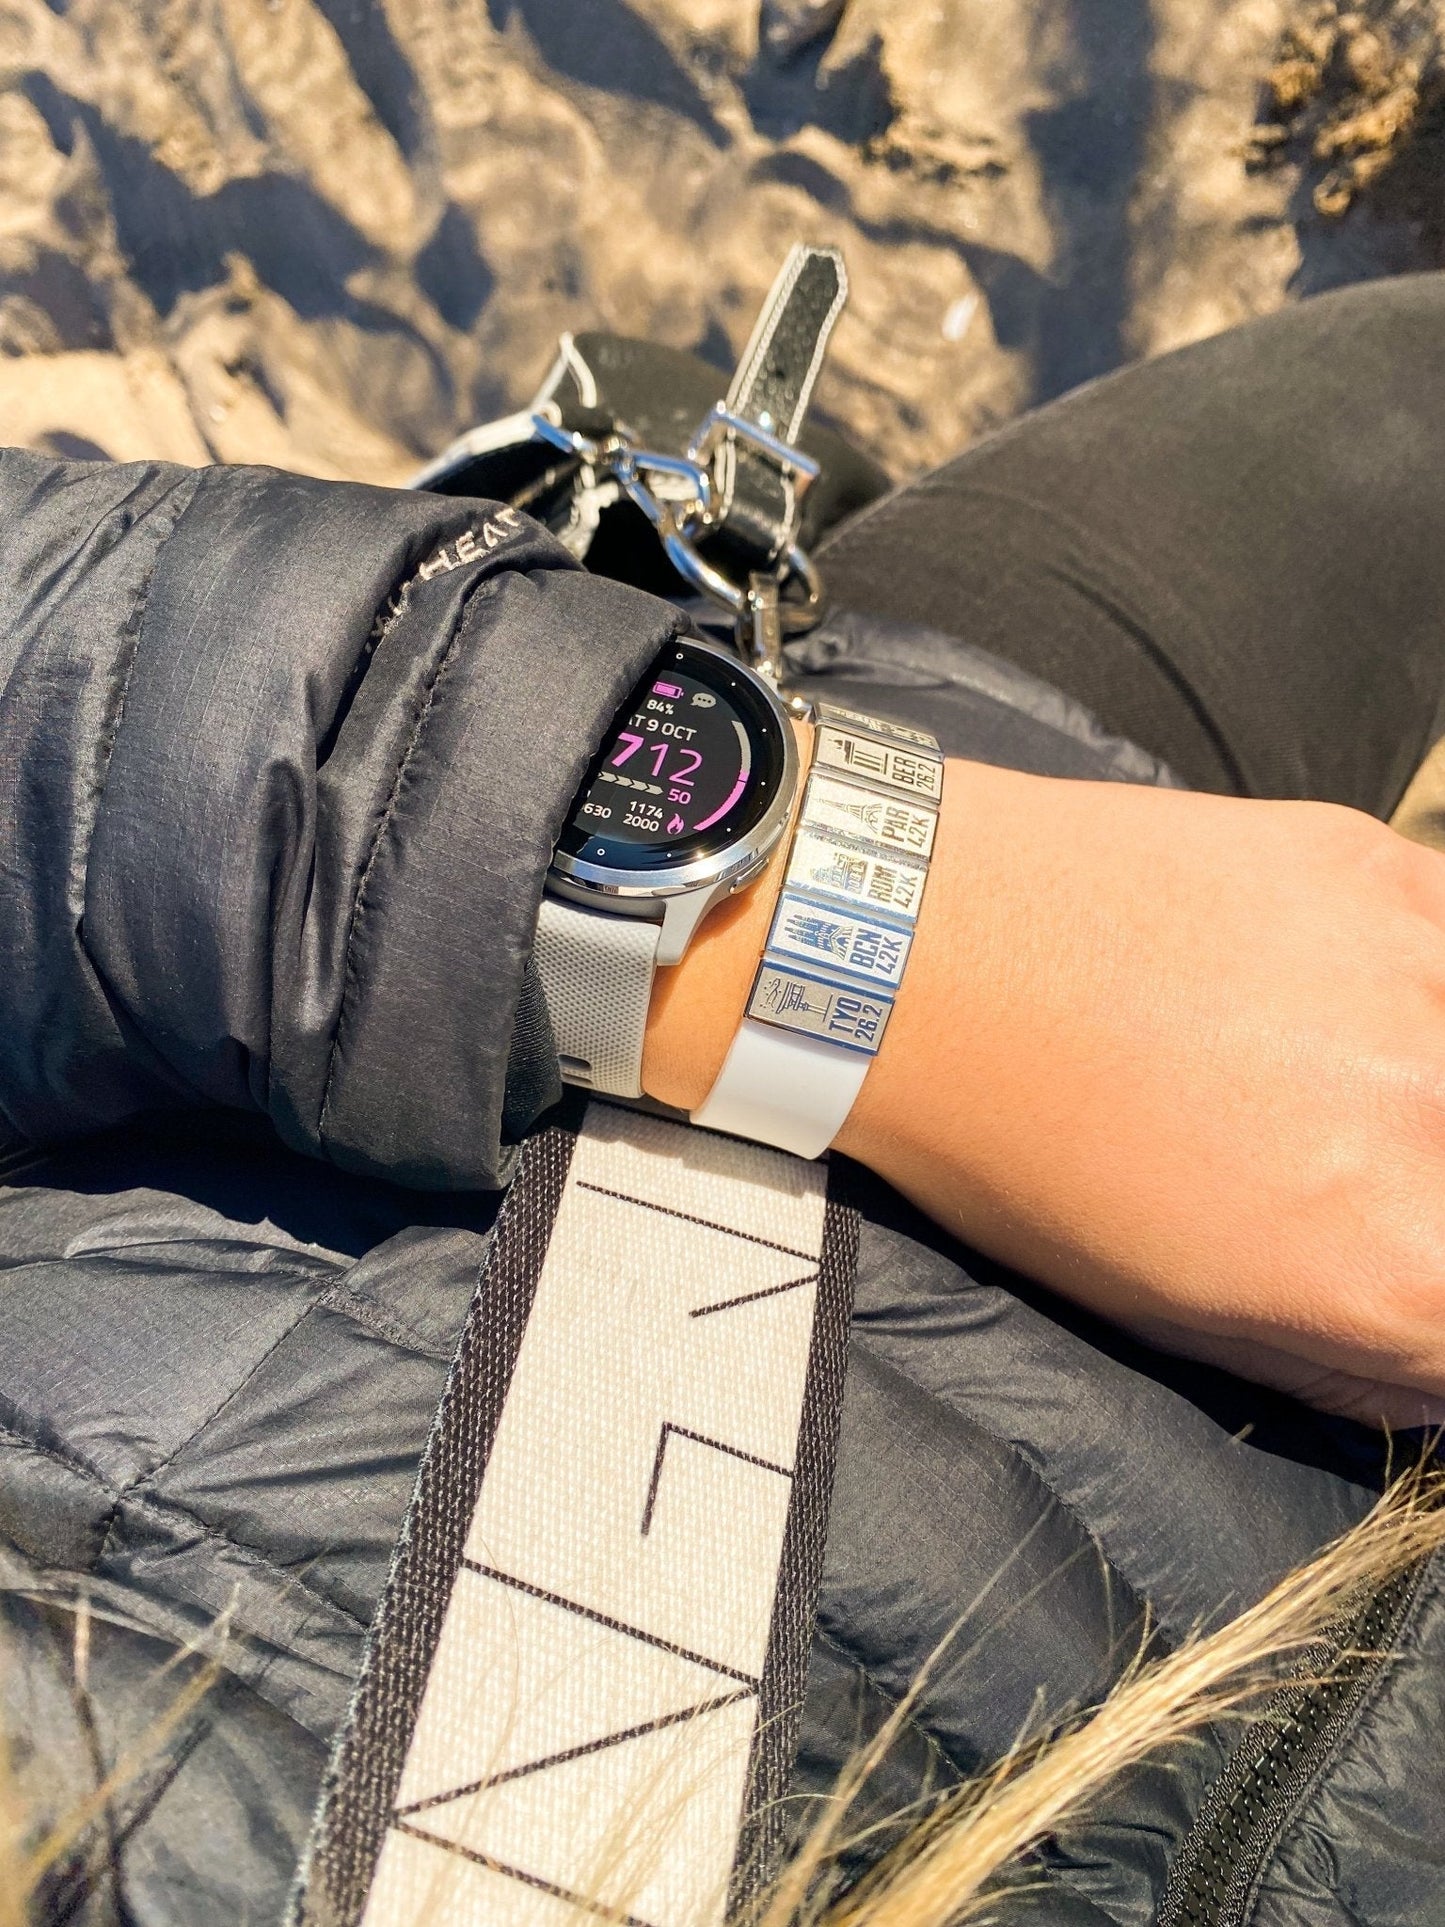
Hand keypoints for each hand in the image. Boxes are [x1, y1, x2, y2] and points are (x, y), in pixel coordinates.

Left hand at [648, 751, 1444, 1427]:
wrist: (920, 955)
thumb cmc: (1015, 1148)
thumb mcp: (1170, 1312)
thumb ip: (1352, 1354)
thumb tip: (1440, 1363)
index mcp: (1390, 1267)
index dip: (1440, 1310)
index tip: (1398, 1267)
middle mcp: (1438, 1125)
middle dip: (1417, 1200)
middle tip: (1336, 1175)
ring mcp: (1425, 979)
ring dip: (1414, 1091)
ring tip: (1313, 1083)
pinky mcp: (1385, 871)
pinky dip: (1418, 990)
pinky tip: (1341, 999)